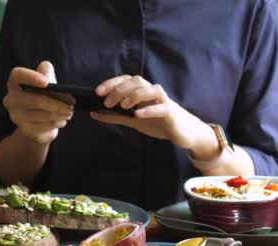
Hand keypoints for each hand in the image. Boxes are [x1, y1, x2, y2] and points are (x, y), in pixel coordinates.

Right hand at [3, 61, 73, 144]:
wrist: (38, 123)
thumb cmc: (43, 97)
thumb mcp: (47, 82)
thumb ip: (46, 73)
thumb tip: (46, 68)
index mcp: (15, 83)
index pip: (17, 75)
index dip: (31, 77)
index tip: (46, 82)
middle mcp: (11, 99)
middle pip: (35, 100)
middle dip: (56, 103)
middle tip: (71, 105)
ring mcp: (16, 116)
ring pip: (41, 115)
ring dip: (59, 114)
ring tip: (69, 113)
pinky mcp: (24, 129)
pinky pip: (43, 126)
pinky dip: (55, 123)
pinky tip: (62, 120)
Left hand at [90, 75, 206, 149]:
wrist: (183, 133)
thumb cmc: (159, 122)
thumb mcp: (133, 120)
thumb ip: (115, 116)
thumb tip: (94, 113)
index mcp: (143, 92)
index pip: (126, 80)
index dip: (112, 83)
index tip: (98, 92)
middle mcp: (153, 92)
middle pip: (137, 82)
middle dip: (120, 89)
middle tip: (108, 103)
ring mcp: (163, 101)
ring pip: (151, 90)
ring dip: (135, 95)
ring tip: (123, 106)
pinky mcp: (171, 113)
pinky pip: (161, 107)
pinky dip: (149, 109)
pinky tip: (138, 114)